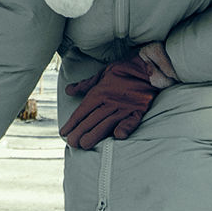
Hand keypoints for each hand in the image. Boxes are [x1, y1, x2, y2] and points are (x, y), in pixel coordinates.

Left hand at [59, 47, 176, 149]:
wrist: (147, 65)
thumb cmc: (123, 70)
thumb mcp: (101, 74)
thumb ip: (85, 85)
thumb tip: (69, 90)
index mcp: (99, 92)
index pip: (83, 111)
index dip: (72, 122)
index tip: (64, 132)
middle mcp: (110, 101)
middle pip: (92, 119)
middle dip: (80, 132)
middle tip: (72, 143)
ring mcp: (125, 106)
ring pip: (108, 123)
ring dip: (96, 134)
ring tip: (85, 145)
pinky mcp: (139, 110)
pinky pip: (132, 120)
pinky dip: (126, 127)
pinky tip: (119, 136)